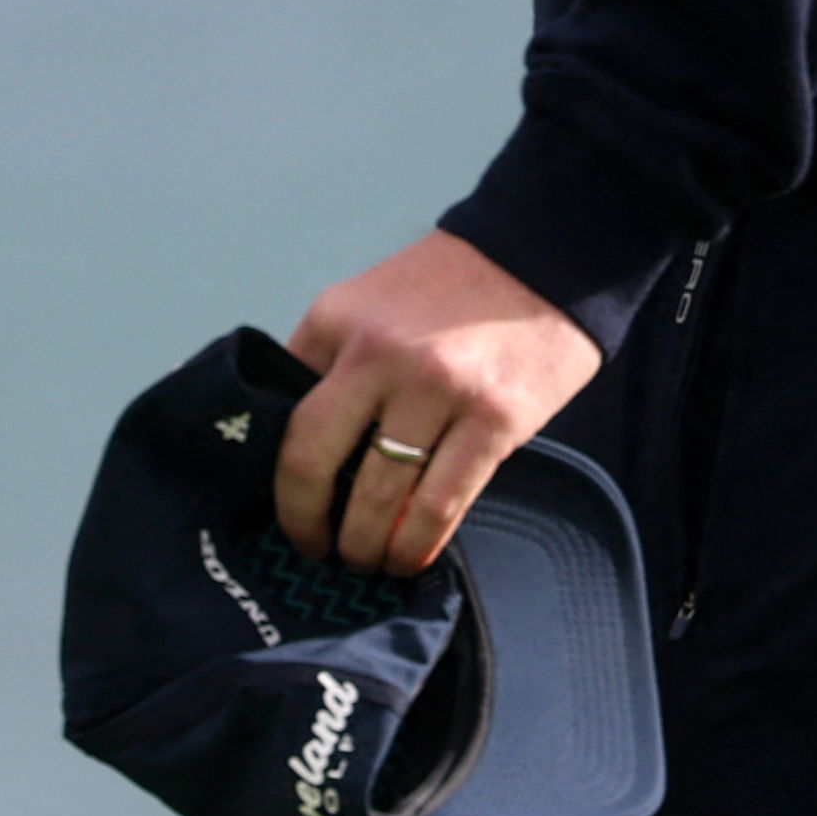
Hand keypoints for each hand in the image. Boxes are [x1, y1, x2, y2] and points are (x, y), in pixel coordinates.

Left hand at [275, 230, 602, 574]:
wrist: (539, 255)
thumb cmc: (448, 288)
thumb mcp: (368, 304)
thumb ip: (332, 361)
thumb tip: (302, 443)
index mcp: (335, 321)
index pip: (283, 414)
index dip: (277, 475)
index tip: (285, 508)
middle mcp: (377, 353)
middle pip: (313, 461)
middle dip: (306, 522)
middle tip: (314, 549)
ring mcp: (436, 388)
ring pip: (378, 497)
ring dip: (365, 545)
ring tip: (366, 559)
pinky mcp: (493, 420)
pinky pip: (440, 504)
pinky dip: (416, 544)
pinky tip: (408, 557)